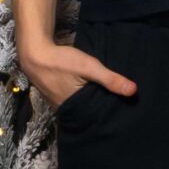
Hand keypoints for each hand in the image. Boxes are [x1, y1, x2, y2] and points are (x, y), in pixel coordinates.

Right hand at [19, 38, 137, 111]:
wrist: (34, 52)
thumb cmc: (62, 61)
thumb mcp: (89, 67)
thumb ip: (110, 79)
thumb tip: (134, 91)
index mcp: (75, 109)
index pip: (96, 116)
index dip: (108, 113)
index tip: (122, 111)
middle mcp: (64, 110)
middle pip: (87, 112)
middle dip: (99, 108)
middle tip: (117, 104)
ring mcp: (56, 103)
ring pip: (78, 106)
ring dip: (88, 102)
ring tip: (104, 97)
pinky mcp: (52, 94)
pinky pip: (70, 100)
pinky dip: (78, 96)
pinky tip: (86, 90)